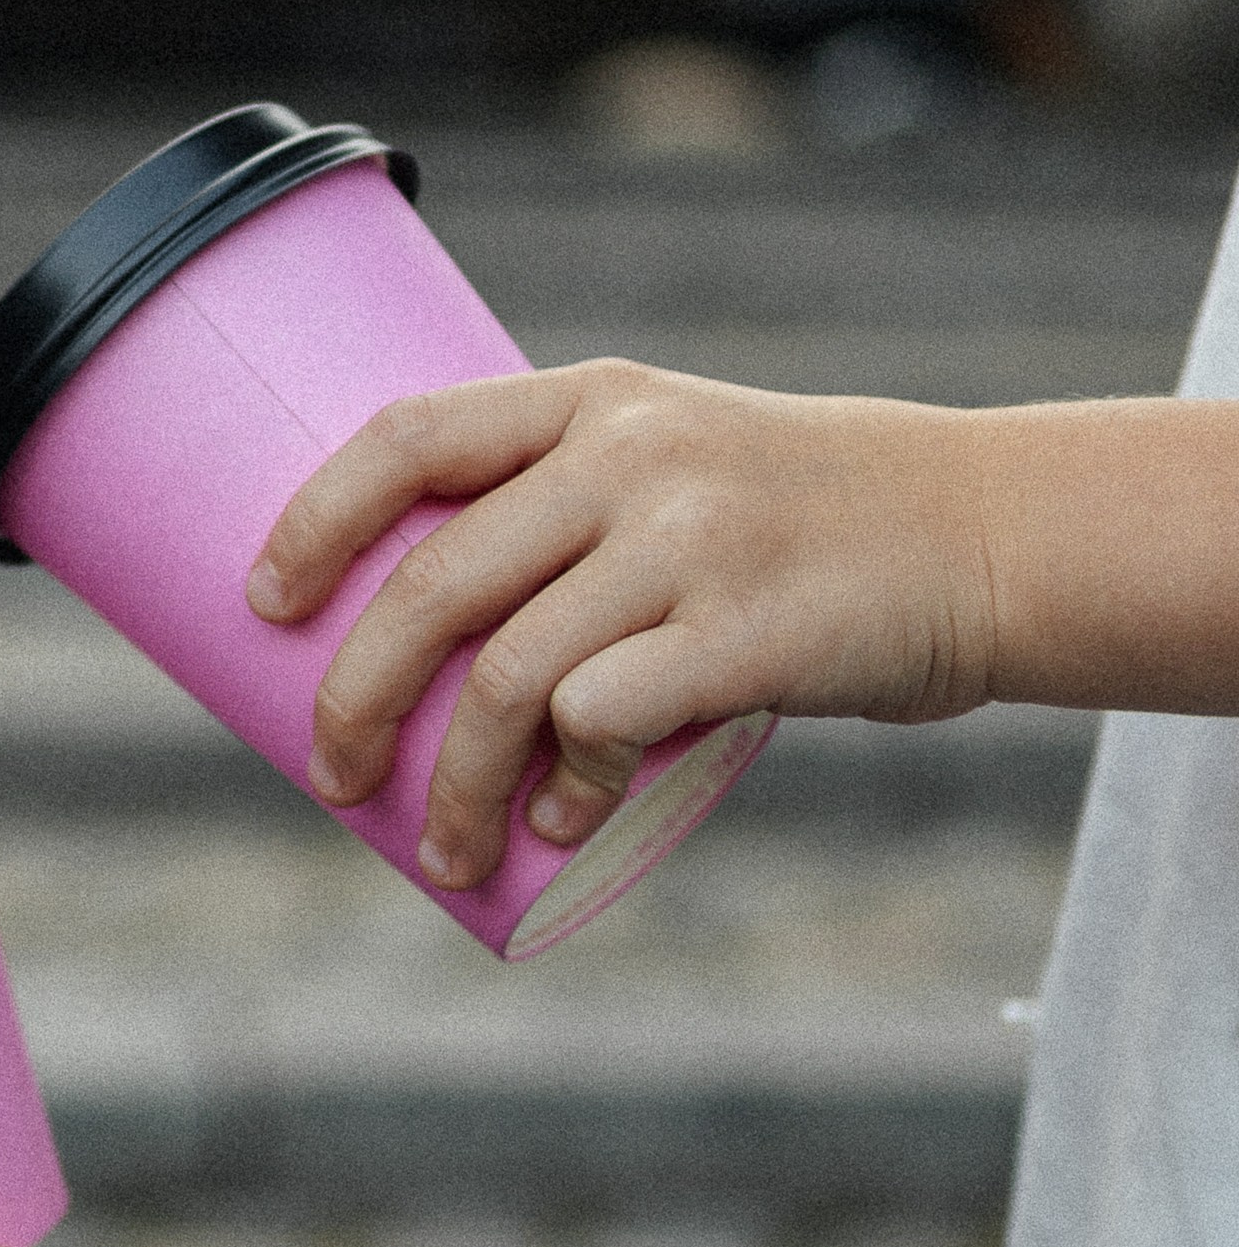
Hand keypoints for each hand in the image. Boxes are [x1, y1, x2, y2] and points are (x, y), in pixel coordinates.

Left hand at [246, 363, 999, 888]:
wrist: (980, 533)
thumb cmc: (798, 519)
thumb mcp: (674, 456)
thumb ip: (560, 511)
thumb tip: (410, 642)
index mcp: (591, 400)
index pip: (408, 436)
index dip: (315, 521)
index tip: (266, 603)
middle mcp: (630, 456)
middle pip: (433, 582)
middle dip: (356, 697)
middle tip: (333, 776)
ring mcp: (691, 539)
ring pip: (509, 676)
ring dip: (454, 782)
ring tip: (442, 846)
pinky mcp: (749, 631)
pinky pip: (604, 722)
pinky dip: (564, 792)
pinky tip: (561, 828)